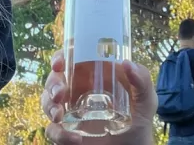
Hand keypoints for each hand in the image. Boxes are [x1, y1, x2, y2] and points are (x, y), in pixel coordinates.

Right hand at [41, 51, 156, 143]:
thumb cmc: (139, 119)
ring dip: (48, 106)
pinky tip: (76, 139)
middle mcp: (77, 90)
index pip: (71, 59)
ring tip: (59, 116)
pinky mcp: (67, 132)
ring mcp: (70, 112)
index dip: (60, 57)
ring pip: (47, 102)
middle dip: (52, 84)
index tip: (59, 63)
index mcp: (93, 75)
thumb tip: (127, 63)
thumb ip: (142, 81)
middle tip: (59, 93)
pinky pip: (53, 131)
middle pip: (54, 79)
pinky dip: (59, 134)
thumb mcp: (146, 99)